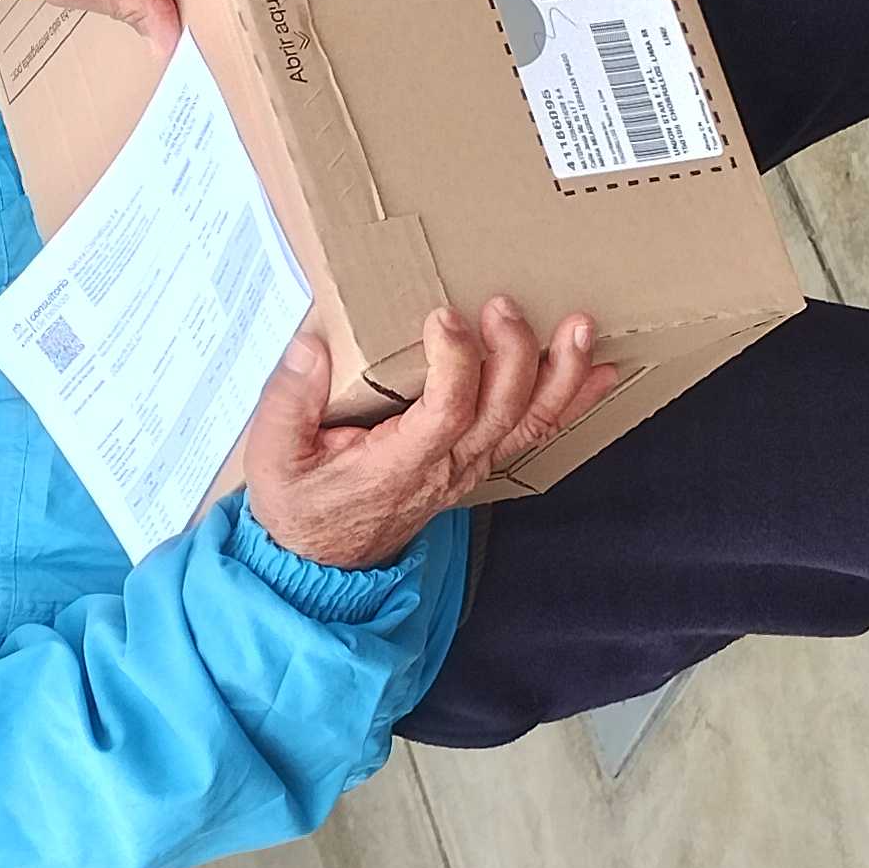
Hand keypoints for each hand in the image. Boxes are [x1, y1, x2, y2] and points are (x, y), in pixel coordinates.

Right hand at [242, 298, 619, 571]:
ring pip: (530, 423)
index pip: (447, 413)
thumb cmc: (299, 503)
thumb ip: (286, 402)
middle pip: (502, 412)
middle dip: (513, 354)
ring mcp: (468, 469)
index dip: (455, 364)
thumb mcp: (272, 458)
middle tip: (504, 305)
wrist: (320, 562)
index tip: (443, 317)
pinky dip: (570, 401)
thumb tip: (310, 345)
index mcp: (398, 467)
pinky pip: (533, 432)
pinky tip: (596, 371)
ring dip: (561, 375)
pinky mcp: (477, 463)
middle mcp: (446, 469)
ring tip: (581, 328)